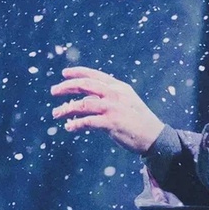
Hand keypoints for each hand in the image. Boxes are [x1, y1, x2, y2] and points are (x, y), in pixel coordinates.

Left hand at [51, 66, 165, 153]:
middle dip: (67, 86)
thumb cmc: (137, 120)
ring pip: (83, 104)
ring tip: (56, 113)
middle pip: (86, 85)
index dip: (78, 72)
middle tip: (54, 91)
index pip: (95, 75)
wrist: (154, 136)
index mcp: (119, 87)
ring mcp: (113, 108)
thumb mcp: (125, 102)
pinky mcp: (112, 122)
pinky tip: (69, 127)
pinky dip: (76, 124)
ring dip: (66, 108)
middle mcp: (115, 94)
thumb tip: (82, 101)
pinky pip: (87, 121)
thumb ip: (107, 98)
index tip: (64, 73)